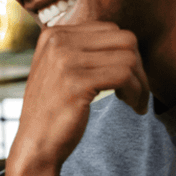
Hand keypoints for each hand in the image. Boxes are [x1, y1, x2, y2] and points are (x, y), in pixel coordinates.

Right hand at [6, 22, 149, 175]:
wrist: (34, 146)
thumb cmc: (53, 112)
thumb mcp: (61, 71)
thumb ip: (83, 51)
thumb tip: (127, 43)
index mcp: (54, 34)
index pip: (110, 29)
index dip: (126, 54)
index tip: (127, 79)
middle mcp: (58, 40)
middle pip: (123, 39)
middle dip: (139, 66)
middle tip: (137, 91)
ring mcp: (65, 59)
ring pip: (129, 58)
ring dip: (141, 83)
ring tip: (136, 101)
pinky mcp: (76, 81)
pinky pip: (124, 76)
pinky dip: (137, 92)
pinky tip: (133, 106)